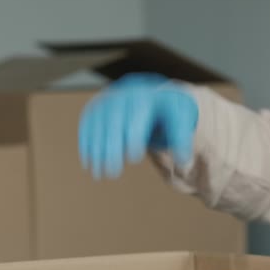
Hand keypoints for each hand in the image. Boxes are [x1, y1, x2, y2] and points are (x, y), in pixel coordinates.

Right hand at [78, 73, 198, 178]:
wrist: (147, 94)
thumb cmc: (166, 113)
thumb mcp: (180, 121)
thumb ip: (181, 140)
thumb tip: (184, 163)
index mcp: (146, 96)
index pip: (137, 114)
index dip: (133, 135)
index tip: (134, 157)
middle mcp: (123, 95)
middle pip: (114, 121)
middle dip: (111, 148)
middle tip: (112, 173)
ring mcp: (107, 100)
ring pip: (97, 125)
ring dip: (95, 151)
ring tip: (98, 174)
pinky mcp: (95, 108)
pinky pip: (87, 125)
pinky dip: (85, 144)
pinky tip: (87, 162)